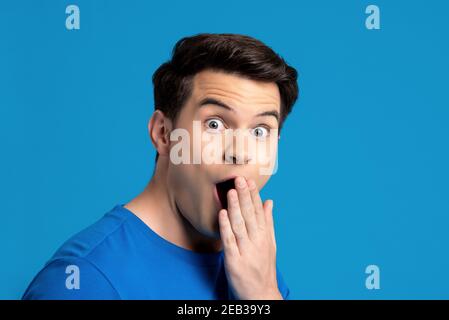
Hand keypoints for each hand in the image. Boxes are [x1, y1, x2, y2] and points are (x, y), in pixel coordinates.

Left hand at [218, 176, 281, 299]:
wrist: (260, 294)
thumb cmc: (263, 267)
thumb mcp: (270, 244)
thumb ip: (268, 222)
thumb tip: (270, 201)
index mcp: (265, 236)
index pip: (259, 211)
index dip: (254, 195)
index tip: (249, 180)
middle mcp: (257, 242)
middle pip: (250, 215)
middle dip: (245, 196)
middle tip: (239, 178)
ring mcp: (246, 251)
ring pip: (240, 225)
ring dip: (235, 207)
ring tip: (231, 191)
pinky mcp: (234, 261)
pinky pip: (229, 241)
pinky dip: (226, 227)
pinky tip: (222, 214)